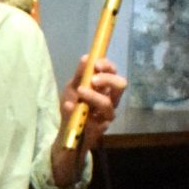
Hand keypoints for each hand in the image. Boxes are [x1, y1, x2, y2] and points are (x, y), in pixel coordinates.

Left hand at [53, 56, 127, 181]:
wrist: (67, 130)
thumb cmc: (73, 105)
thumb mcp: (72, 87)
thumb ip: (79, 74)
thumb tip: (86, 57)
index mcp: (105, 86)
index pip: (113, 72)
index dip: (107, 66)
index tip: (96, 64)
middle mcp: (110, 99)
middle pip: (121, 85)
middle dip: (108, 79)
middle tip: (93, 80)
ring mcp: (107, 114)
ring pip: (108, 103)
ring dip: (93, 96)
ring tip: (80, 92)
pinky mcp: (101, 127)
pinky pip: (94, 118)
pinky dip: (78, 109)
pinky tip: (68, 106)